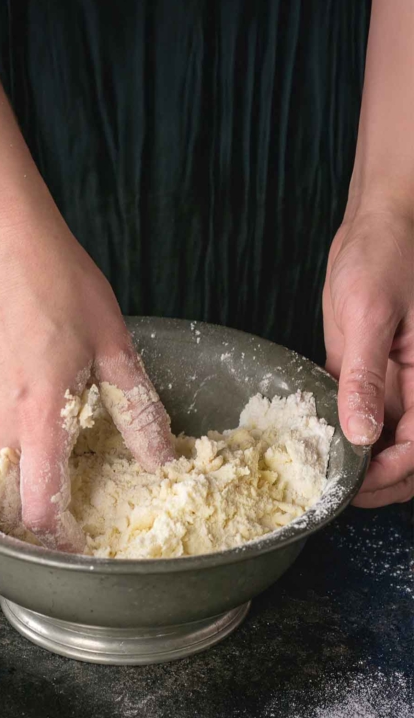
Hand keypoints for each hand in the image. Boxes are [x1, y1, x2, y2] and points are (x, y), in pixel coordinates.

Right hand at [0, 206, 173, 549]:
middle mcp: (2, 419)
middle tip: (71, 523)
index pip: (39, 503)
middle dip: (36, 522)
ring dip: (22, 488)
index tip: (80, 549)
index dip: (58, 537)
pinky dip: (12, 456)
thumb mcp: (113, 347)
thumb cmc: (58, 286)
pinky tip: (40, 435)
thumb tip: (159, 456)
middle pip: (8, 498)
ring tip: (58, 483)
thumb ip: (135, 409)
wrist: (4, 244)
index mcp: (40, 415)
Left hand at [323, 205, 413, 506]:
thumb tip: (362, 434)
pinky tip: (313, 436)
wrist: (373, 227)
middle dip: (379, 480)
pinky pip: (354, 411)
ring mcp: (387, 381)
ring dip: (358, 460)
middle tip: (336, 490)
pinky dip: (339, 429)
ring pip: (380, 438)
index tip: (357, 484)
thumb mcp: (371, 314)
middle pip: (405, 452)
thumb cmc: (385, 256)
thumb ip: (366, 376)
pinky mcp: (361, 370)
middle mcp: (413, 386)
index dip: (392, 472)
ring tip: (320, 470)